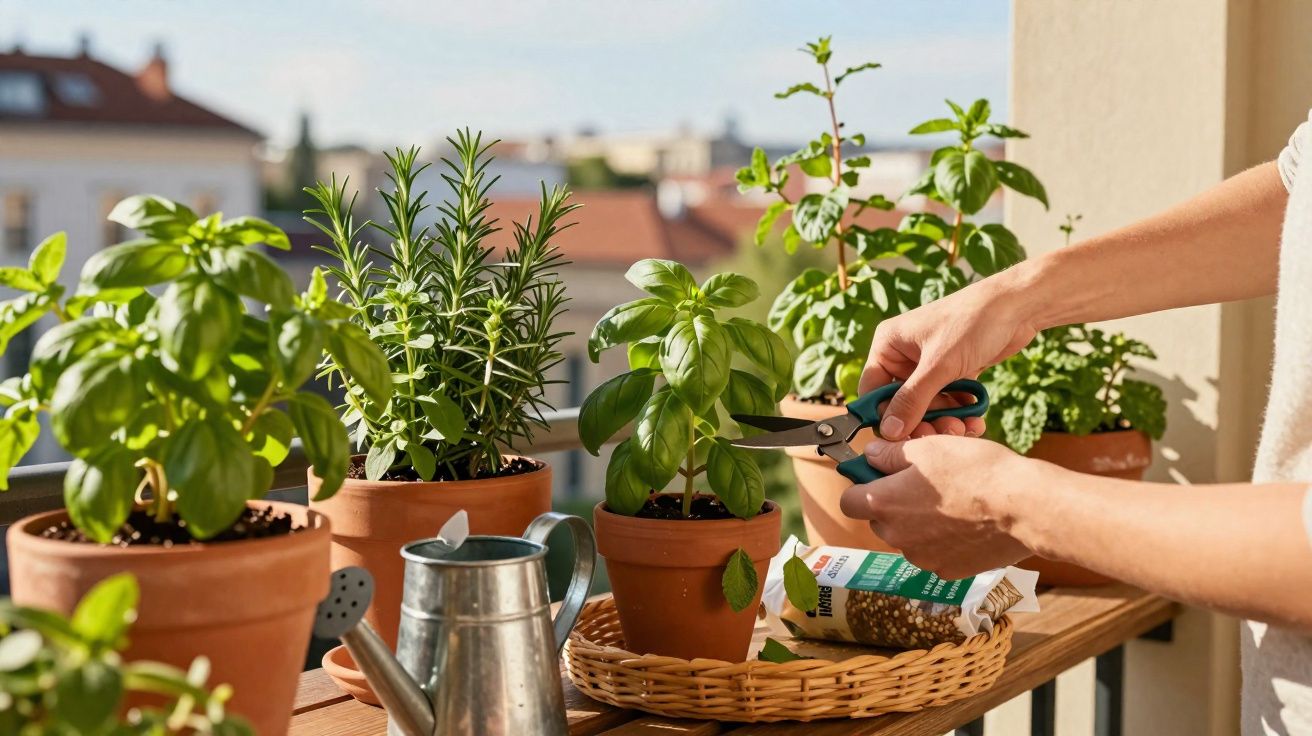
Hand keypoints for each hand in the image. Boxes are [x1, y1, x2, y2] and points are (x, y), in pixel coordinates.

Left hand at [838, 436, 1038, 578]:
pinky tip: (966, 523)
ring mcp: (922, 558)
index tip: (878, 475)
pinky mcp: (948, 571)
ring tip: (952, 502)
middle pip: (879, 520)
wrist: (1024, 507)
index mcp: (884, 503)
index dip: (861, 486)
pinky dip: (943, 541)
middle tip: (923, 484)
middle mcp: (897, 537)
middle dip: (893, 504)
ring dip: (919, 523)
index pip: (848, 501)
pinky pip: (934, 554)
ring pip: (908, 538)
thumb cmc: (976, 470)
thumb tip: (871, 455)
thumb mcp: (928, 448)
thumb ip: (891, 455)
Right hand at [860, 278, 1039, 438]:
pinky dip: (959, 413)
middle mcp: (905, 355)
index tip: (901, 439)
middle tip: (940, 435)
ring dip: (944, 421)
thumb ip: (912, 400)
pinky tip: (975, 422)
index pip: (873, 389)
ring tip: (964, 429)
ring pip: (927, 405)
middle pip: (902, 402)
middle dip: (921, 421)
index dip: (884, 416)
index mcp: (889, 345)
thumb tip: (889, 432)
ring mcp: (930, 364)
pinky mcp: (952, 371)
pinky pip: (948, 401)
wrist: (1017, 306)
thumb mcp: (939, 365)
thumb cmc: (972, 322)